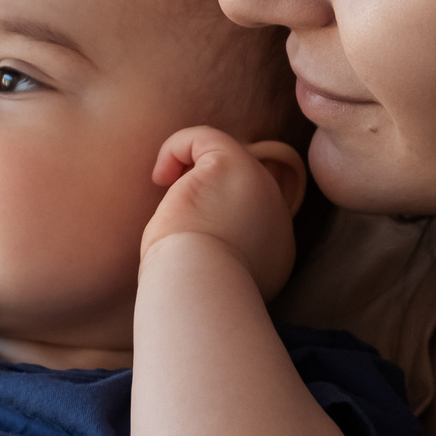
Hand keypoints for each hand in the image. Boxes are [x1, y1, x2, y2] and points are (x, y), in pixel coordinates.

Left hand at [141, 126, 305, 297]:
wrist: (198, 296)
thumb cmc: (191, 298)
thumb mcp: (215, 282)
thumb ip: (219, 258)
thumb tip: (193, 238)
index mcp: (275, 248)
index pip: (249, 214)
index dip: (216, 213)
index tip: (187, 235)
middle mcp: (274, 213)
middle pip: (241, 181)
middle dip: (204, 189)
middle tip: (176, 215)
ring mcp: (259, 185)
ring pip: (223, 155)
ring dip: (189, 169)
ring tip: (167, 194)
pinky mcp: (233, 165)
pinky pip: (203, 137)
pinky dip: (176, 148)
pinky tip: (161, 178)